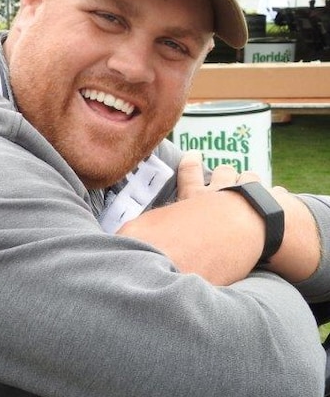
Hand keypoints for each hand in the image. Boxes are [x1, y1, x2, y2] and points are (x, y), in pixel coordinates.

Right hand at [117, 153, 318, 284]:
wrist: (234, 238)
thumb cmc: (193, 242)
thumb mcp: (152, 239)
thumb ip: (137, 237)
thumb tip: (116, 239)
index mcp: (193, 198)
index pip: (187, 176)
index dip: (189, 164)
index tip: (192, 154)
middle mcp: (219, 192)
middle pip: (222, 174)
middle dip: (223, 173)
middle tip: (224, 173)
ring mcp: (247, 195)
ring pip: (249, 178)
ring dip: (249, 180)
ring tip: (250, 180)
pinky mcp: (270, 204)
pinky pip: (276, 194)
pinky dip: (277, 194)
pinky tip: (279, 196)